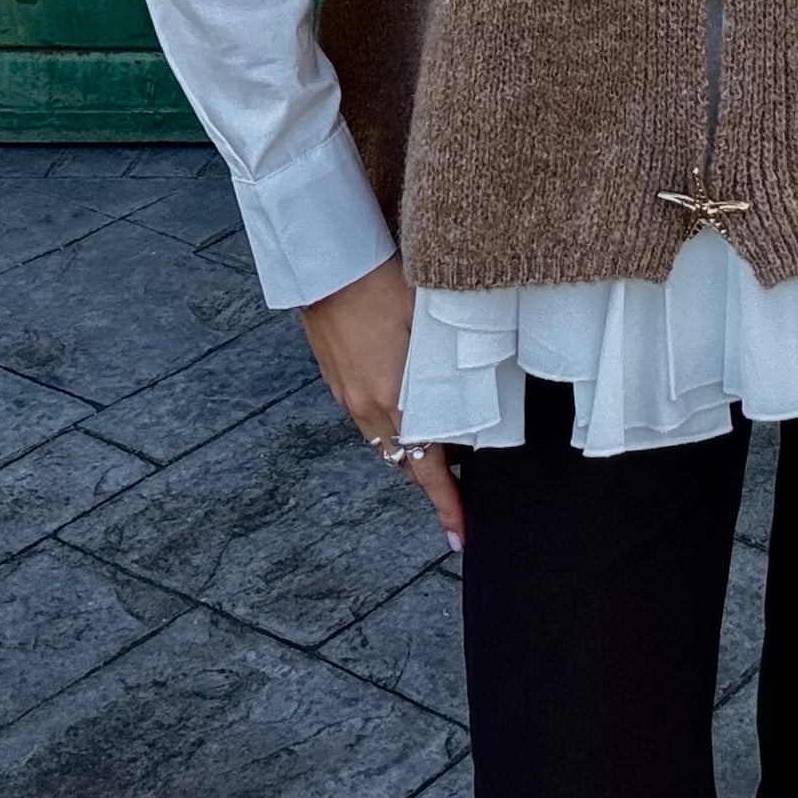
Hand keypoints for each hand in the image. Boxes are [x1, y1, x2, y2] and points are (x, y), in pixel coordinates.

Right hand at [300, 252, 464, 546]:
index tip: (460, 534)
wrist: (326, 262)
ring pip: (385, 438)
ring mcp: (347, 394)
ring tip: (440, 434)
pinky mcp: (336, 377)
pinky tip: (405, 396)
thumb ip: (449, 365)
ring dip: (411, 443)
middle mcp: (366, 406)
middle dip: (432, 474)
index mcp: (392, 400)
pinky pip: (368, 414)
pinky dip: (392, 417)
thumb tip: (472, 394)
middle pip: (405, 459)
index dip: (446, 503)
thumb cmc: (381, 284)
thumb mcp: (428, 324)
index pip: (426, 468)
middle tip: (462, 477)